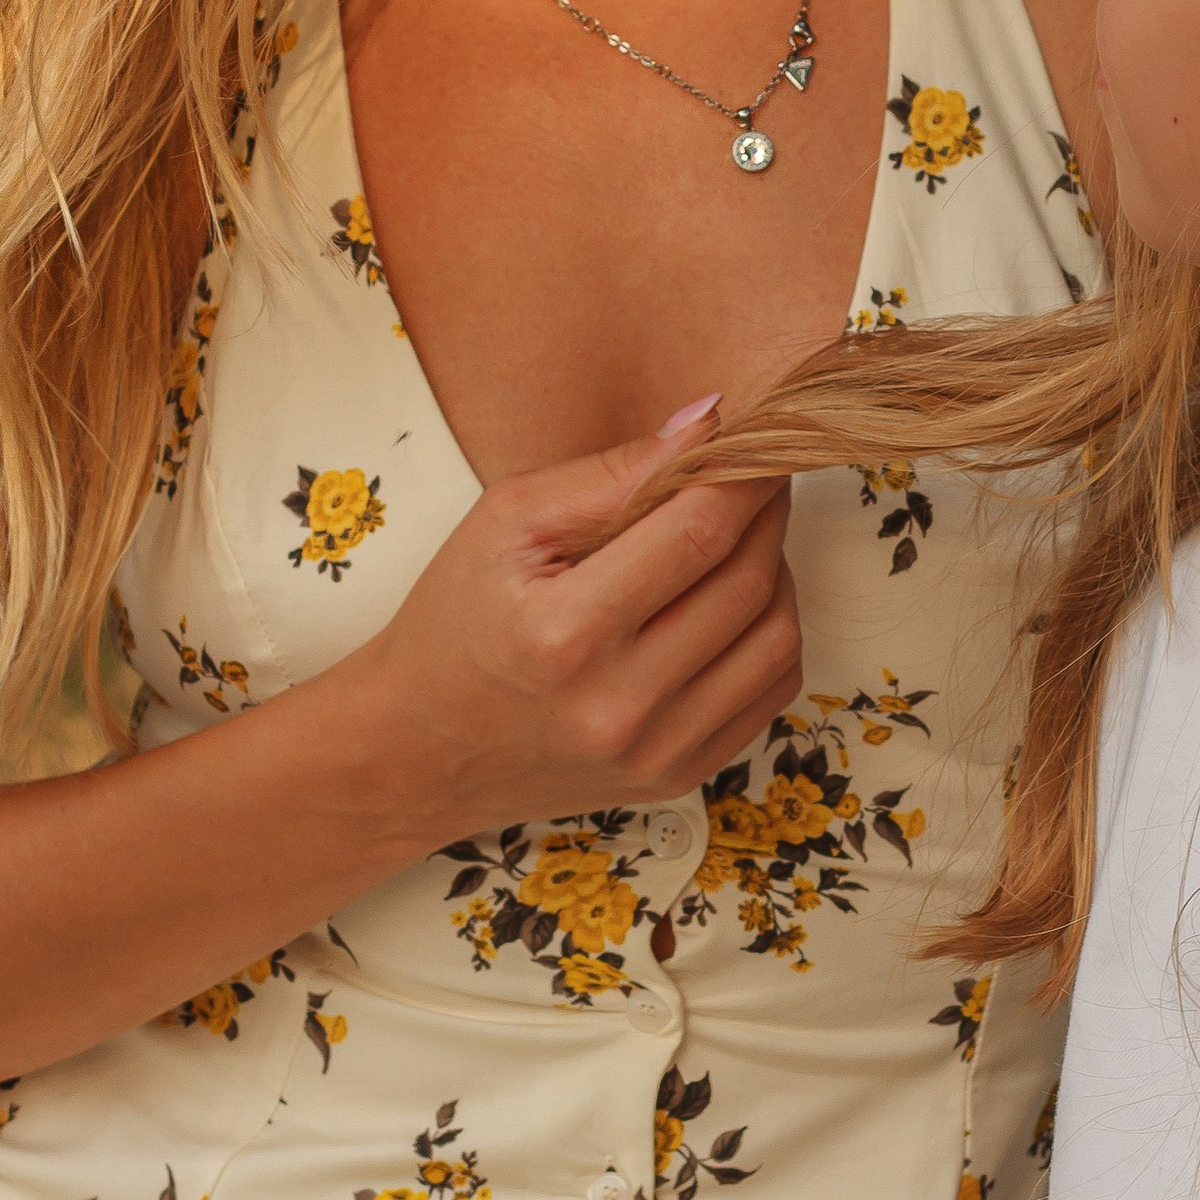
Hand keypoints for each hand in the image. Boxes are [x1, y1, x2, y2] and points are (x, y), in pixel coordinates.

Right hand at [356, 409, 801, 845]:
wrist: (422, 749)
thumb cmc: (456, 623)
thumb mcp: (505, 522)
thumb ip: (610, 472)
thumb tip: (708, 424)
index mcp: (565, 633)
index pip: (698, 533)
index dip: (744, 477)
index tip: (757, 442)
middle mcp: (618, 704)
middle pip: (748, 584)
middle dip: (766, 514)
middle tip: (753, 477)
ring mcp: (656, 751)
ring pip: (777, 639)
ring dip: (777, 572)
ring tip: (740, 539)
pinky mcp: (679, 775)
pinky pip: (771, 693)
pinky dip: (771, 634)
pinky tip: (733, 604)